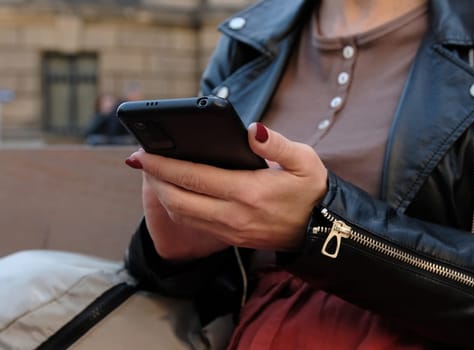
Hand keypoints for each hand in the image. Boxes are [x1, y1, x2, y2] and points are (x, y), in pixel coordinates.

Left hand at [126, 123, 327, 260]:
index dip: (164, 164)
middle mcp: (234, 215)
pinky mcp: (231, 238)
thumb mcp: (305, 162)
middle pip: (179, 199)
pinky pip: (194, 224)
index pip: (194, 177)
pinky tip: (174, 192)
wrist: (320, 232)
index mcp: (248, 192)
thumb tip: (252, 130)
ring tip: (152, 175)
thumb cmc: (311, 192)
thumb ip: (278, 145)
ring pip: (182, 215)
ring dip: (162, 194)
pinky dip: (177, 207)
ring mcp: (230, 230)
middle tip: (140, 160)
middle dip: (154, 179)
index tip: (143, 152)